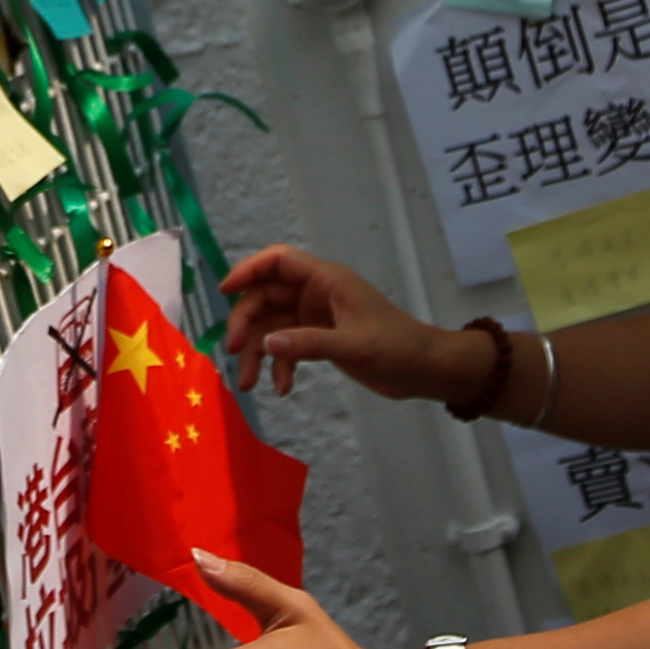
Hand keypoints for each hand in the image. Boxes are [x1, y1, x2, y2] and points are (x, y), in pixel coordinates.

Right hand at [220, 241, 479, 403]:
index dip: (248, 270)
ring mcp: (317, 317)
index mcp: (327, 280)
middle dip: (248, 323)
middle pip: (267, 297)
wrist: (424, 369)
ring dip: (259, 352)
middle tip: (236, 352)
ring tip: (249, 384)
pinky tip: (282, 387)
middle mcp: (318, 294)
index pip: (278, 261)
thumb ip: (308, 343)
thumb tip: (266, 343)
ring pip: (273, 326)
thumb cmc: (397, 347)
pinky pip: (288, 346)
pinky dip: (281, 364)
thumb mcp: (352, 345)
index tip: (225, 292)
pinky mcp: (321, 339)